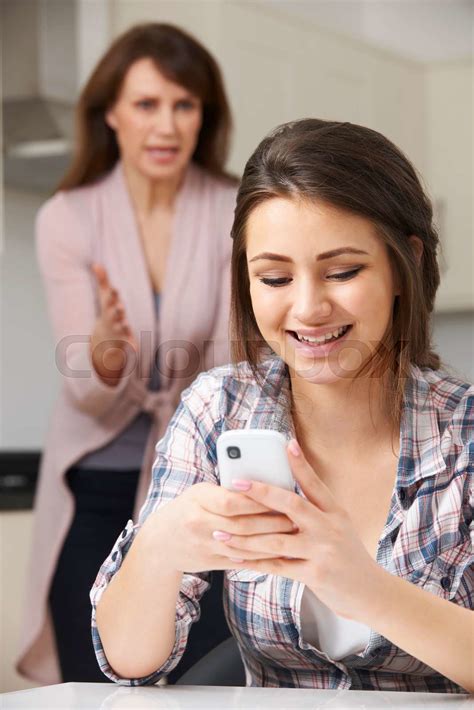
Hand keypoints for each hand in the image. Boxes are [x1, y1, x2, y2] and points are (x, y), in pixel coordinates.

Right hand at [91, 264, 136, 380]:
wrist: (104, 337)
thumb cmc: (107, 311)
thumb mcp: (105, 296)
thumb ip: (102, 280)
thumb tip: (96, 263)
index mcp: (108, 307)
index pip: (110, 299)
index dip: (112, 295)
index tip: (114, 290)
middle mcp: (112, 318)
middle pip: (113, 313)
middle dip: (116, 310)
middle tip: (119, 307)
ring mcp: (117, 329)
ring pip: (120, 327)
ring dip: (123, 325)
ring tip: (125, 323)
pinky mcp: (125, 338)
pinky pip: (129, 342)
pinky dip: (132, 345)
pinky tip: (136, 349)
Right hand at [148, 481, 296, 574]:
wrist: (160, 542)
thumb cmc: (187, 508)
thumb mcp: (201, 492)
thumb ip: (226, 490)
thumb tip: (262, 484)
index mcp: (197, 499)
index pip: (231, 500)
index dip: (257, 500)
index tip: (280, 497)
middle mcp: (198, 523)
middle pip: (241, 524)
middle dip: (271, 522)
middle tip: (295, 518)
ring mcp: (203, 545)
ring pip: (243, 545)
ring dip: (270, 542)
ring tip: (292, 535)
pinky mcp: (209, 562)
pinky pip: (239, 561)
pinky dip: (260, 557)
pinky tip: (278, 553)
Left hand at [221, 439, 381, 621]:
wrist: (370, 592)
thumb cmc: (348, 556)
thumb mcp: (338, 527)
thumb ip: (315, 512)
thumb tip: (283, 496)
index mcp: (335, 512)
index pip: (315, 484)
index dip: (301, 464)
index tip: (287, 445)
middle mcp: (329, 528)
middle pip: (292, 504)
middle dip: (261, 493)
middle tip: (236, 484)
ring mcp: (322, 551)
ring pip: (276, 540)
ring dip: (244, 536)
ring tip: (220, 531)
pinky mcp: (315, 574)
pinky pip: (277, 566)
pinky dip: (253, 562)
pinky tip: (235, 557)